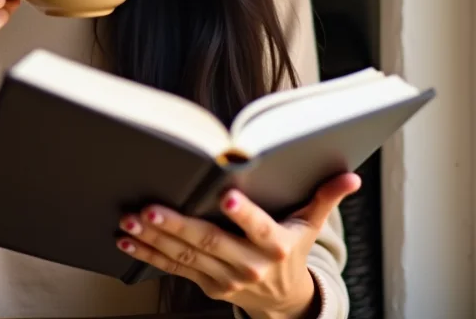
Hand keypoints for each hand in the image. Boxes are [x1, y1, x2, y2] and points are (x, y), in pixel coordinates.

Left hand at [116, 173, 360, 318]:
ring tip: (129, 221)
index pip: (260, 228)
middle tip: (149, 207)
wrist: (284, 301)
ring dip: (154, 238)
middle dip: (177, 225)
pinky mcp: (206, 285)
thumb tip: (351, 177)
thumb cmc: (292, 250)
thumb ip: (324, 197)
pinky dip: (149, 255)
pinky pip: (174, 270)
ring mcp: (225, 278)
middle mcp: (249, 264)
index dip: (244, 214)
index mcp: (275, 244)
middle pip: (210, 243)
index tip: (225, 195)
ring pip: (185, 257)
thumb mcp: (309, 225)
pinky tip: (127, 242)